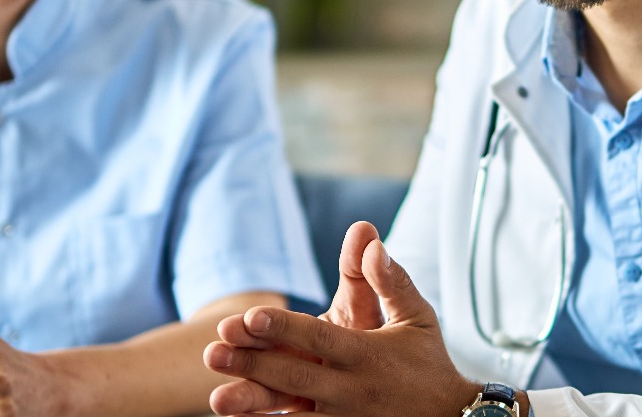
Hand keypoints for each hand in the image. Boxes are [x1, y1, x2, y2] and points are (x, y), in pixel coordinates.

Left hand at [205, 234, 476, 416]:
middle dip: (253, 364)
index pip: (319, 339)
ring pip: (291, 414)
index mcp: (366, 355)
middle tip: (212, 353)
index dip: (285, 328)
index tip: (250, 317)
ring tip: (218, 399)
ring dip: (253, 405)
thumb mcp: (417, 317)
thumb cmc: (429, 363)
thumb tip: (372, 242)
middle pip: (295, 376)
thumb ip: (391, 281)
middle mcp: (351, 390)